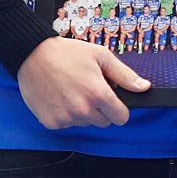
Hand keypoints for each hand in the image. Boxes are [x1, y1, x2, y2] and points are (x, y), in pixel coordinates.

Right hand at [16, 36, 150, 128]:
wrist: (32, 55)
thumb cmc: (67, 53)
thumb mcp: (101, 57)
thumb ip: (125, 75)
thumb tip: (144, 87)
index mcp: (98, 94)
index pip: (121, 118)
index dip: (120, 109)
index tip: (113, 101)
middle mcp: (82, 110)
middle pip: (103, 122)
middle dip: (101, 109)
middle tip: (89, 90)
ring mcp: (65, 118)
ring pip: (85, 123)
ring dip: (83, 112)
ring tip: (72, 90)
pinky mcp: (50, 122)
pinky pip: (67, 124)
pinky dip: (66, 114)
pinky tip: (60, 97)